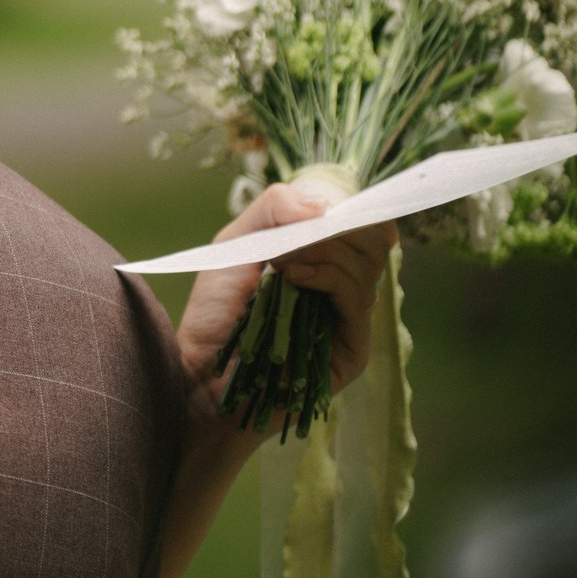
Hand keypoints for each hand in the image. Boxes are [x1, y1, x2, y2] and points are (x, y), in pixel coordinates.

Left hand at [176, 184, 396, 443]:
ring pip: (369, 265)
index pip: (365, 226)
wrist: (201, 373)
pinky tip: (294, 277)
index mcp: (325, 263)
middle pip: (374, 242)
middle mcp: (345, 289)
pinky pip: (359, 298)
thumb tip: (324, 204)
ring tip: (281, 260)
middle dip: (334, 227)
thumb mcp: (236, 243)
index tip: (313, 207)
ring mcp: (351, 319)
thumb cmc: (215, 312)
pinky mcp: (353, 348)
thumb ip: (274, 209)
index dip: (348, 209)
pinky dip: (328, 277)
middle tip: (289, 237)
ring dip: (324, 250)